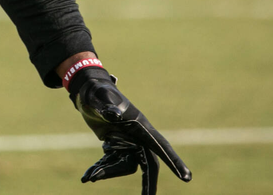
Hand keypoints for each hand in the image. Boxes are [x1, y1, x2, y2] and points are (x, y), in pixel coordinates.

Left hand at [72, 69, 190, 192]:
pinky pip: (112, 163)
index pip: (161, 146)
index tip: (186, 178)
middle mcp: (137, 136)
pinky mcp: (115, 145)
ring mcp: (127, 141)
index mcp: (140, 126)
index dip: (174, 162)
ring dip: (108, 173)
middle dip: (148, 183)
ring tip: (89, 177)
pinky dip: (100, 169)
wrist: (87, 89)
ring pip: (124, 166)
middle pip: (148, 164)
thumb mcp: (100, 98)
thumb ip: (107, 106)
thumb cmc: (97, 92)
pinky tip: (86, 176)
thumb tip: (112, 115)